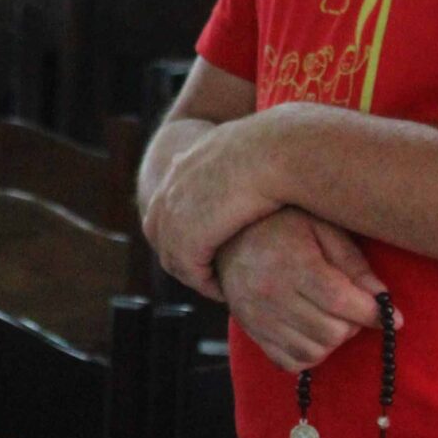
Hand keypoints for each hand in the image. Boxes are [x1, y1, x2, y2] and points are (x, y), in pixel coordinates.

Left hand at [142, 108, 292, 299]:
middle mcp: (173, 186)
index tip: (206, 244)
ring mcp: (175, 211)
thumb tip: (256, 161)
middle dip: (179, 253)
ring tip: (218, 285)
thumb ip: (242, 160)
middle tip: (206, 272)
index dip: (181, 227)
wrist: (275, 153)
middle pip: (159, 230)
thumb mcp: (250, 149)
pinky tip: (224, 289)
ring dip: (194, 273)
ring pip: (172, 255)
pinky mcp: (186, 237)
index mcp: (185, 163)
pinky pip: (189, 270)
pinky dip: (205, 283)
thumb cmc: (278, 148)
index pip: (166, 203)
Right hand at [218, 208, 395, 372]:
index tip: (393, 317)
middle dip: (353, 324)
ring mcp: (258, 318)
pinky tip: (313, 333)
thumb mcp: (321, 228)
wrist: (227, 236)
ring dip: (333, 340)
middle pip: (331, 331)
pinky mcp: (252, 332)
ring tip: (333, 317)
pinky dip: (311, 354)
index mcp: (292, 265)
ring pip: (314, 351)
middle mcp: (271, 294)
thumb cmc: (282, 225)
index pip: (340, 301)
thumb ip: (352, 262)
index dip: (372, 313)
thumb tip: (382, 297)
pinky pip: (291, 362)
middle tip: (354, 308)